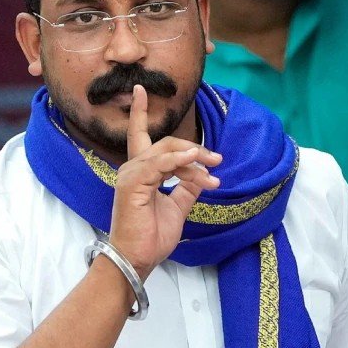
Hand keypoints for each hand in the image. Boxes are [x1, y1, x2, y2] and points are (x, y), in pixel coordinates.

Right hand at [109, 85, 221, 279]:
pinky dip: (179, 161)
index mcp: (140, 172)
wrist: (138, 258)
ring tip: (213, 169)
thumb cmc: (151, 236)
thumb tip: (201, 177)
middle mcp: (132, 169)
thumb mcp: (177, 208)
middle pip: (165, 143)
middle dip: (193, 148)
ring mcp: (131, 175)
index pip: (139, 135)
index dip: (139, 112)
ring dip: (193, 158)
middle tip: (217, 160)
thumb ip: (186, 188)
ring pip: (166, 151)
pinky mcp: (133, 184)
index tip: (140, 90)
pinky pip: (160, 165)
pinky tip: (196, 162)